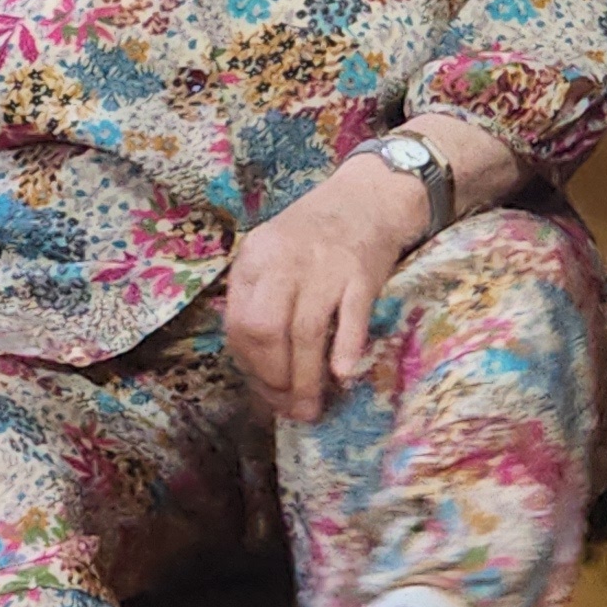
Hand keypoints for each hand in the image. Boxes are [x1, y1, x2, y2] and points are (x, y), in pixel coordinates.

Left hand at [219, 160, 423, 423]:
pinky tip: (342, 377)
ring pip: (304, 332)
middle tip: (289, 407)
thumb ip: (260, 299)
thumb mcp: (273, 255)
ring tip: (311, 409)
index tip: (265, 391)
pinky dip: (344, 349)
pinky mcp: (362, 273)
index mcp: (254, 259)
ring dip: (306, 379)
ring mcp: (323, 267)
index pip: (237, 323)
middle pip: (264, 330)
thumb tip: (258, 368)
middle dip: (273, 378)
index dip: (249, 367)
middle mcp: (283, 261)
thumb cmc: (315, 236)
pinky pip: (350, 317)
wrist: (369, 196)